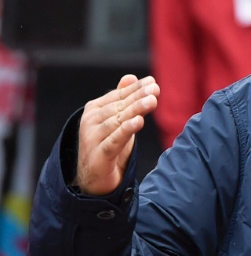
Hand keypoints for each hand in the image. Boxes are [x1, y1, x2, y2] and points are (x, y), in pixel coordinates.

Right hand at [74, 75, 158, 195]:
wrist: (95, 179)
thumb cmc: (109, 145)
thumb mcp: (118, 121)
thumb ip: (123, 100)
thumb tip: (131, 77)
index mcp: (95, 110)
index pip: (118, 96)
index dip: (135, 89)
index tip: (152, 82)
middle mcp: (90, 122)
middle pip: (118, 107)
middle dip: (138, 97)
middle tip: (154, 89)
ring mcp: (92, 139)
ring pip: (117, 121)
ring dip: (135, 110)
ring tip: (151, 101)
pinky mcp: (98, 156)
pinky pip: (113, 141)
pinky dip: (125, 131)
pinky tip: (138, 122)